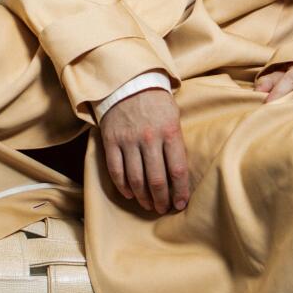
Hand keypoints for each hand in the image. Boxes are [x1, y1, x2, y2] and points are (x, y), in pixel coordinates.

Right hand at [97, 87, 192, 213]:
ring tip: (148, 205)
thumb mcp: (174, 117)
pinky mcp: (111, 141)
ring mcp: (128, 140)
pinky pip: (116, 170)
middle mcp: (149, 138)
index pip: (177, 170)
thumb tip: (180, 174)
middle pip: (156, 179)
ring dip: (143, 197)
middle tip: (163, 209)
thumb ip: (176, 143)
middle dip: (161, 199)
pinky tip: (130, 194)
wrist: (128, 83)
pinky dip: (123, 186)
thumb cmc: (156, 102)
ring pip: (136, 179)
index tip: (181, 204)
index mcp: (169, 132)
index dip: (180, 191)